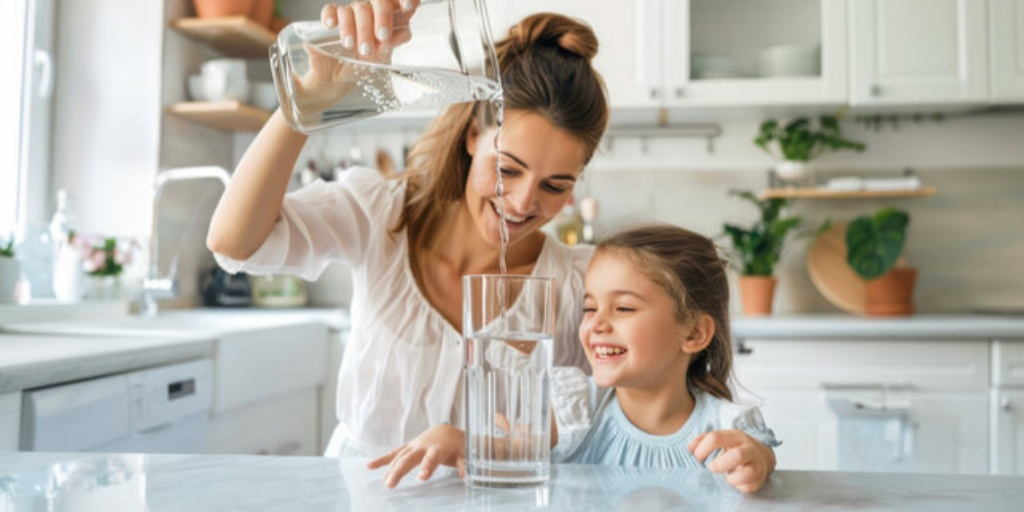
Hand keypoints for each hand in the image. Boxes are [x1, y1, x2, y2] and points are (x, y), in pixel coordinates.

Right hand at [292, 1, 417, 114]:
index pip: (398, 3)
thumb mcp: (381, 60)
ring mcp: (351, 14)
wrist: (339, 78)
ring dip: (355, 28)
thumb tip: (388, 40)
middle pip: (379, 2)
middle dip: (382, 18)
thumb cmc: (363, 65)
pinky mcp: (332, 19)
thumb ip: (389, 47)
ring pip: (355, 8)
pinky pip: (331, 10)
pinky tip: (331, 26)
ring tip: (353, 47)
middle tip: (381, 36)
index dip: (405, 0)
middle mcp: (371, 12)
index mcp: (388, 20)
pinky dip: (331, 17)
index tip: (408, 6)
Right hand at [367, 424, 465, 488]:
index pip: (432, 458)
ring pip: (400, 456)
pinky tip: (369, 466)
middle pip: (409, 458)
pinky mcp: (408, 448)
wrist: (446, 432)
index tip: (422, 477)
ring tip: (384, 483)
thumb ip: (464, 462)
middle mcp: (423, 446)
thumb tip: (464, 472)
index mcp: (438, 448)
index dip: (427, 466)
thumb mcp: (465, 453)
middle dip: (400, 471)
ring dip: (390, 469)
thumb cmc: (457, 445)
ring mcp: (414, 446)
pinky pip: (394, 453)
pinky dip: (382, 459)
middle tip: (390, 485)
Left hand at [688, 429, 775, 492]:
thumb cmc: (733, 447)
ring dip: (732, 479)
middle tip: (711, 468)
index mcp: (735, 436)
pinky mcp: (759, 480)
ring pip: (749, 473)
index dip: (702, 449)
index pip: (716, 438)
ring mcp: (757, 465)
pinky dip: (739, 487)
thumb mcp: (720, 438)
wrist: (760, 456)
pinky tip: (734, 483)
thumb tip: (689, 449)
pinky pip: (750, 487)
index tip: (697, 458)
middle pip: (738, 455)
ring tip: (726, 478)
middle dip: (720, 464)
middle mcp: (749, 449)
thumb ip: (702, 440)